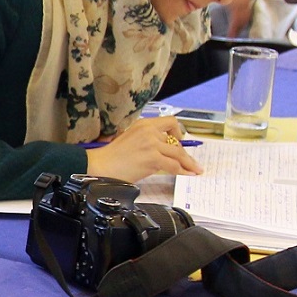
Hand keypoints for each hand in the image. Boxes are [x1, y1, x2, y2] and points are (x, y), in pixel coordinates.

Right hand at [83, 115, 199, 182]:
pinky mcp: (153, 158)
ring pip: (178, 154)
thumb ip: (148, 141)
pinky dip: (183, 171)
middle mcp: (149, 131)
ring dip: (189, 163)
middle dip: (185, 154)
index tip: (179, 141)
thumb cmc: (112, 157)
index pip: (170, 122)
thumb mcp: (131, 139)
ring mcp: (152, 144)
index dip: (178, 132)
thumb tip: (163, 151)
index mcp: (143, 124)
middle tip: (191, 163)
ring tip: (195, 170)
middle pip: (176, 142)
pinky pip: (174, 165)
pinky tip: (187, 174)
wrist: (101, 166)